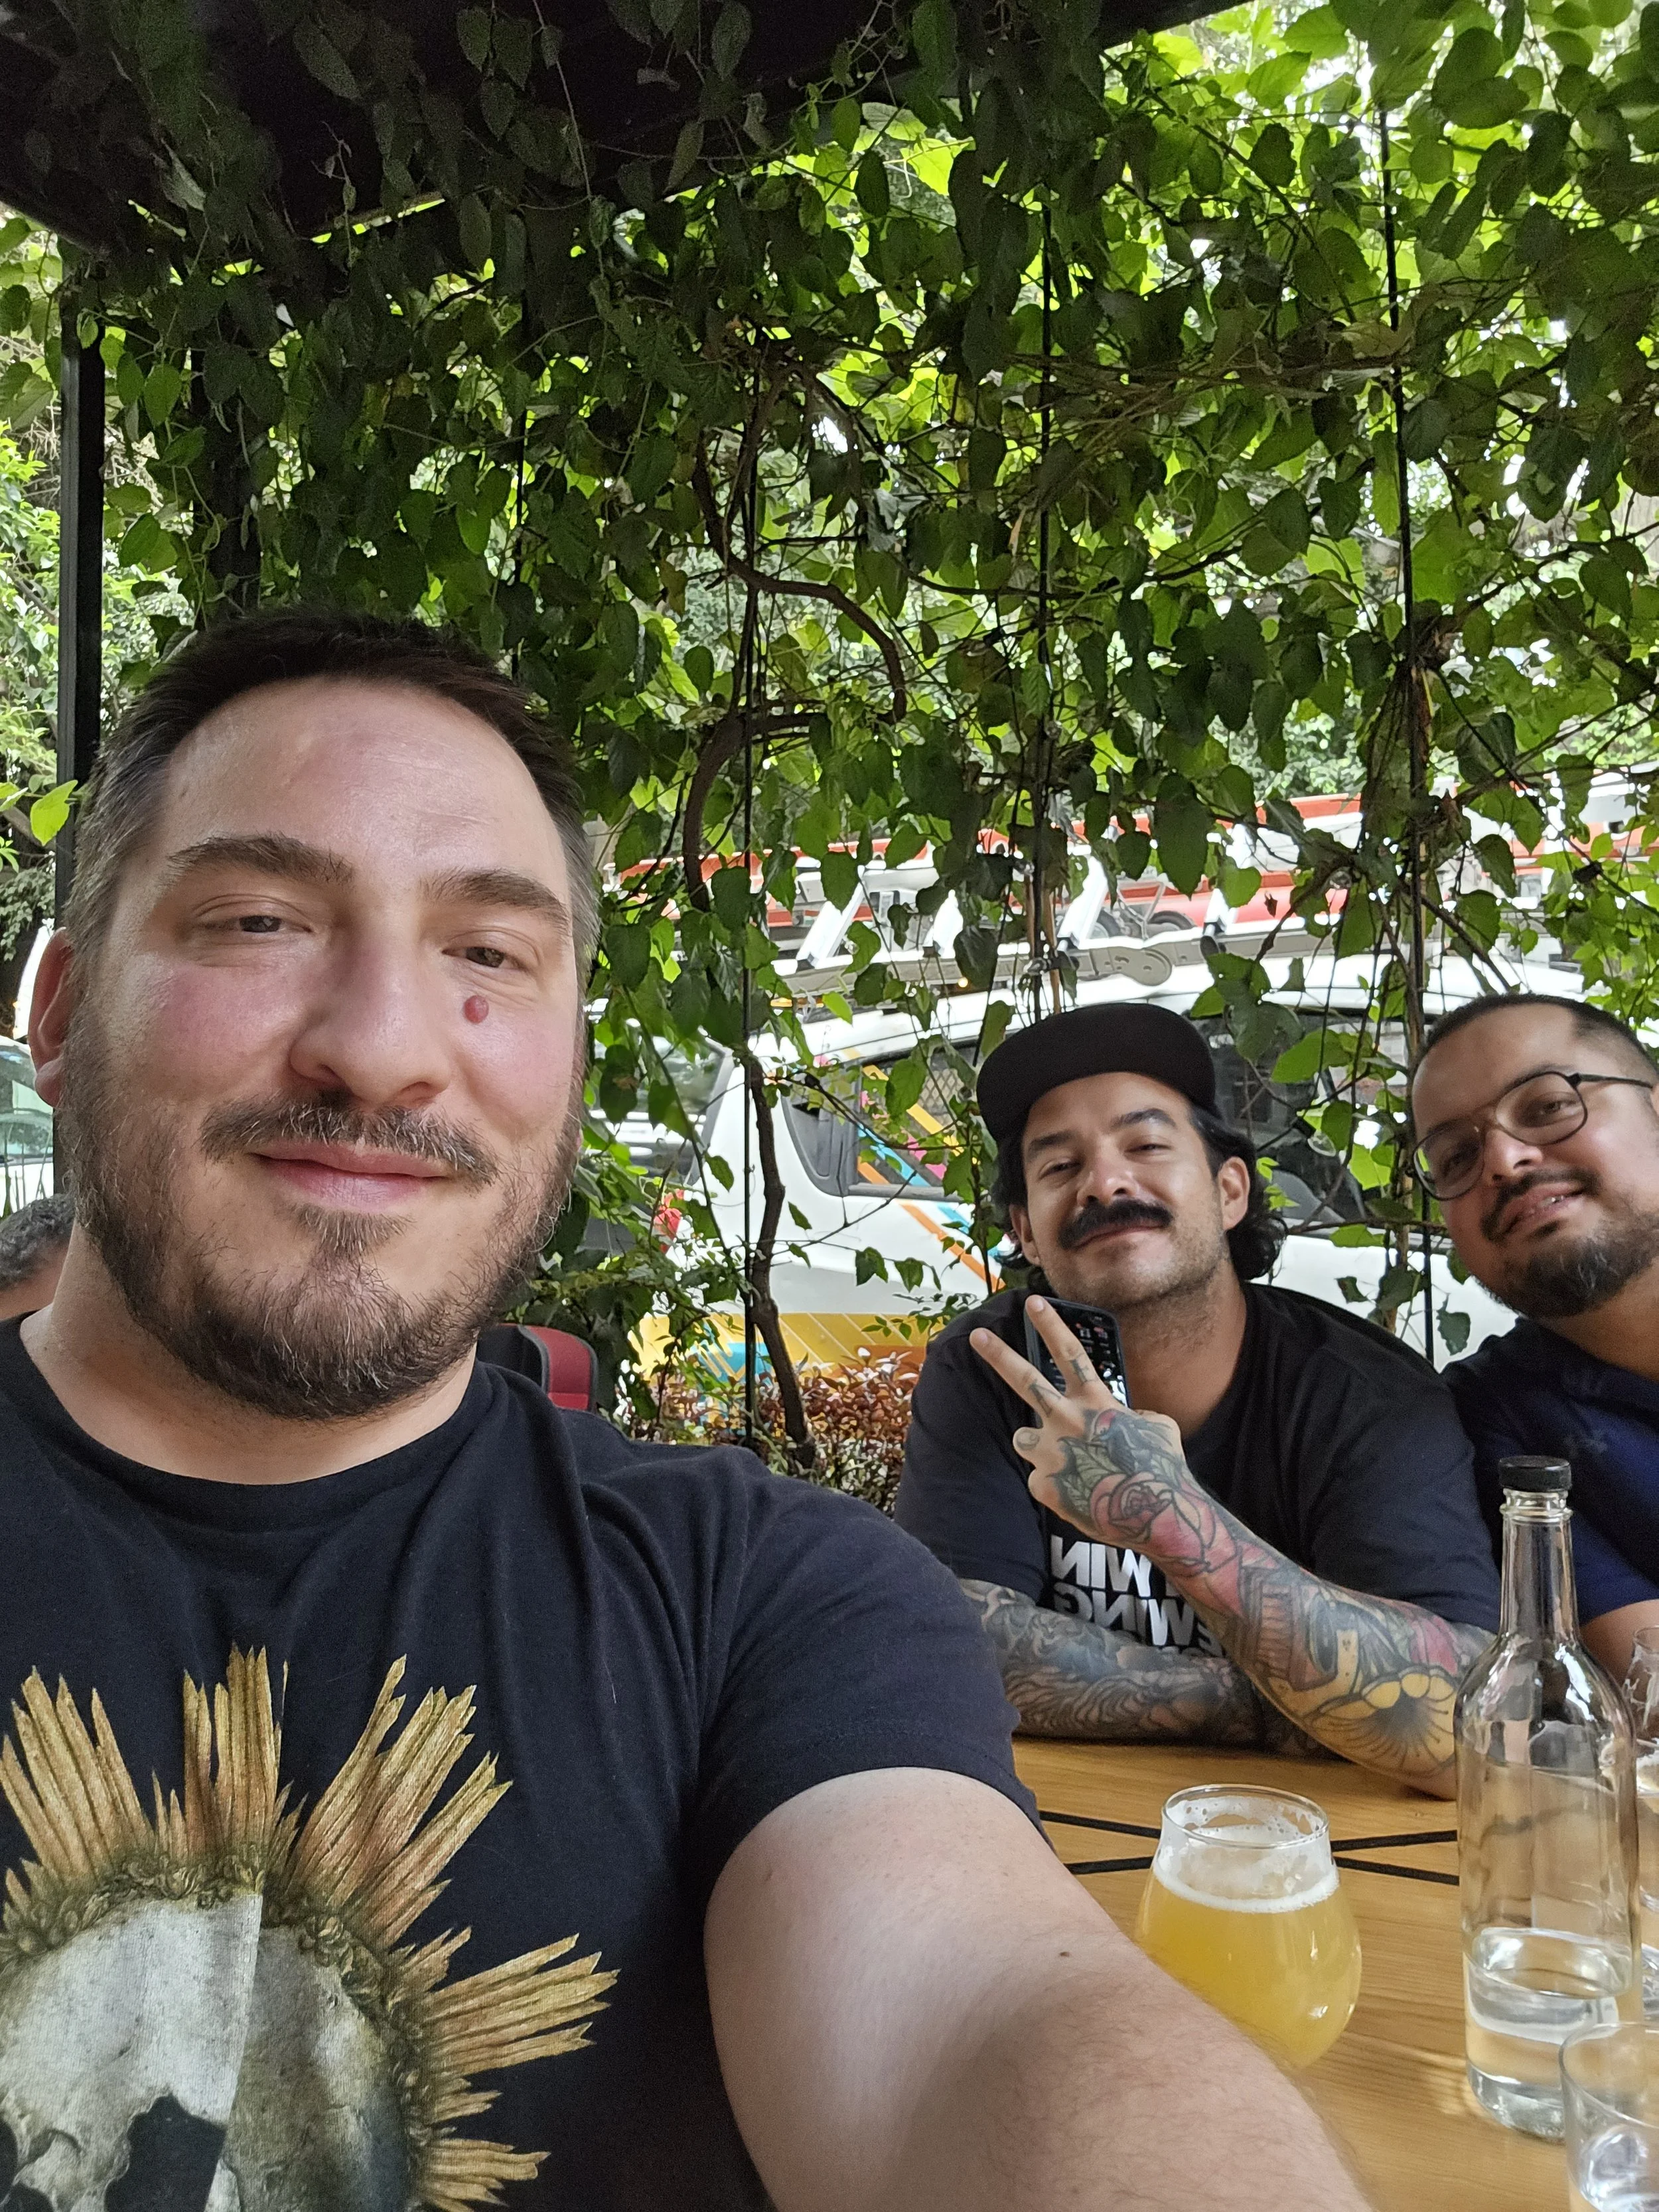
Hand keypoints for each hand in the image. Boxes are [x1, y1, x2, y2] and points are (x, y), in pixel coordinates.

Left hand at [971, 1296, 1192, 1543]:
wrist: (1156, 1515)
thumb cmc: (1163, 1469)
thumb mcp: (1157, 1426)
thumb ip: (1131, 1415)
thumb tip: (1124, 1418)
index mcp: (1096, 1402)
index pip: (1069, 1354)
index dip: (1051, 1326)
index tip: (1032, 1302)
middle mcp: (1067, 1420)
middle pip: (1025, 1381)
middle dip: (998, 1356)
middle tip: (976, 1336)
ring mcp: (1051, 1452)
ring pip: (1024, 1438)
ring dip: (1039, 1446)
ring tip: (1069, 1464)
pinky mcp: (1043, 1485)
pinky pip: (1040, 1480)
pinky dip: (1056, 1487)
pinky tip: (1079, 1495)